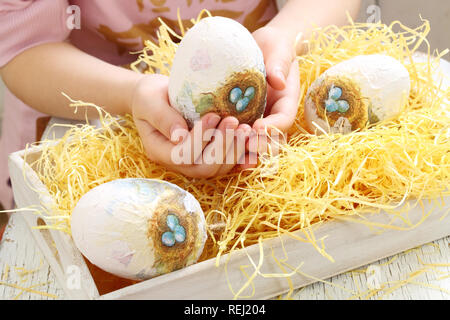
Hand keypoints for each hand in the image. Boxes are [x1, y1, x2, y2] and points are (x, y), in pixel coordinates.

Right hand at [131, 74, 250, 177]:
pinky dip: (242, 158)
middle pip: (204, 167)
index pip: (182, 155)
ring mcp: (194, 163)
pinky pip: (227, 164)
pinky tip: (254, 148)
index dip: (199, 139)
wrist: (155, 99)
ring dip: (235, 150)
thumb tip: (180, 135)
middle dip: (222, 146)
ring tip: (246, 128)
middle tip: (234, 122)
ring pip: (218, 168)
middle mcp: (178, 163)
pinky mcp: (207, 156)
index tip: (211, 115)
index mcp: (160, 150)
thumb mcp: (149, 100)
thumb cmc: (149, 96)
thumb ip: (162, 117)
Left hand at [242, 26, 299, 167]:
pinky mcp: (241, 123)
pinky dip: (231, 150)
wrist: (259, 48)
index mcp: (285, 103)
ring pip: (255, 146)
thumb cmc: (272, 47)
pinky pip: (238, 141)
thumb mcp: (279, 49)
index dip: (273, 128)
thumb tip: (278, 81)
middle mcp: (272, 118)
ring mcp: (257, 123)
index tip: (259, 128)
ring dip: (245, 153)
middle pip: (272, 141)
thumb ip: (279, 63)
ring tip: (231, 154)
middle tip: (244, 145)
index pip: (284, 120)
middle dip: (260, 147)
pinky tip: (218, 153)